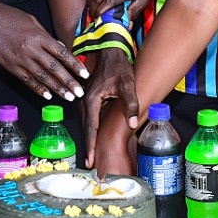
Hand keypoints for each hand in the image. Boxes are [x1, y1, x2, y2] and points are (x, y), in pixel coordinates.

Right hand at [0, 0, 87, 101]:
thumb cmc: (7, 16)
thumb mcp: (31, 20)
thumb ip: (46, 36)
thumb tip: (59, 48)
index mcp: (38, 36)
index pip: (61, 53)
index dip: (74, 65)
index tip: (85, 74)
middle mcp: (31, 49)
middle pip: (54, 68)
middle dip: (69, 82)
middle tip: (80, 92)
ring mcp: (20, 60)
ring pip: (42, 77)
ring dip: (57, 89)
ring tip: (68, 97)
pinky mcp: (10, 67)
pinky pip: (27, 80)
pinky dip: (38, 89)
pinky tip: (47, 96)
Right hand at [80, 49, 139, 166]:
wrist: (109, 52)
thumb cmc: (118, 67)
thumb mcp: (127, 84)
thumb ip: (131, 104)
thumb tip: (133, 124)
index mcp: (91, 100)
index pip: (91, 128)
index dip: (91, 145)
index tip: (90, 160)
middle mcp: (84, 102)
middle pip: (86, 129)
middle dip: (88, 147)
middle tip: (90, 165)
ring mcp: (85, 101)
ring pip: (87, 125)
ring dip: (89, 139)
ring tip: (92, 157)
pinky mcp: (89, 100)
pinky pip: (89, 119)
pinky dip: (91, 131)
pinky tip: (95, 139)